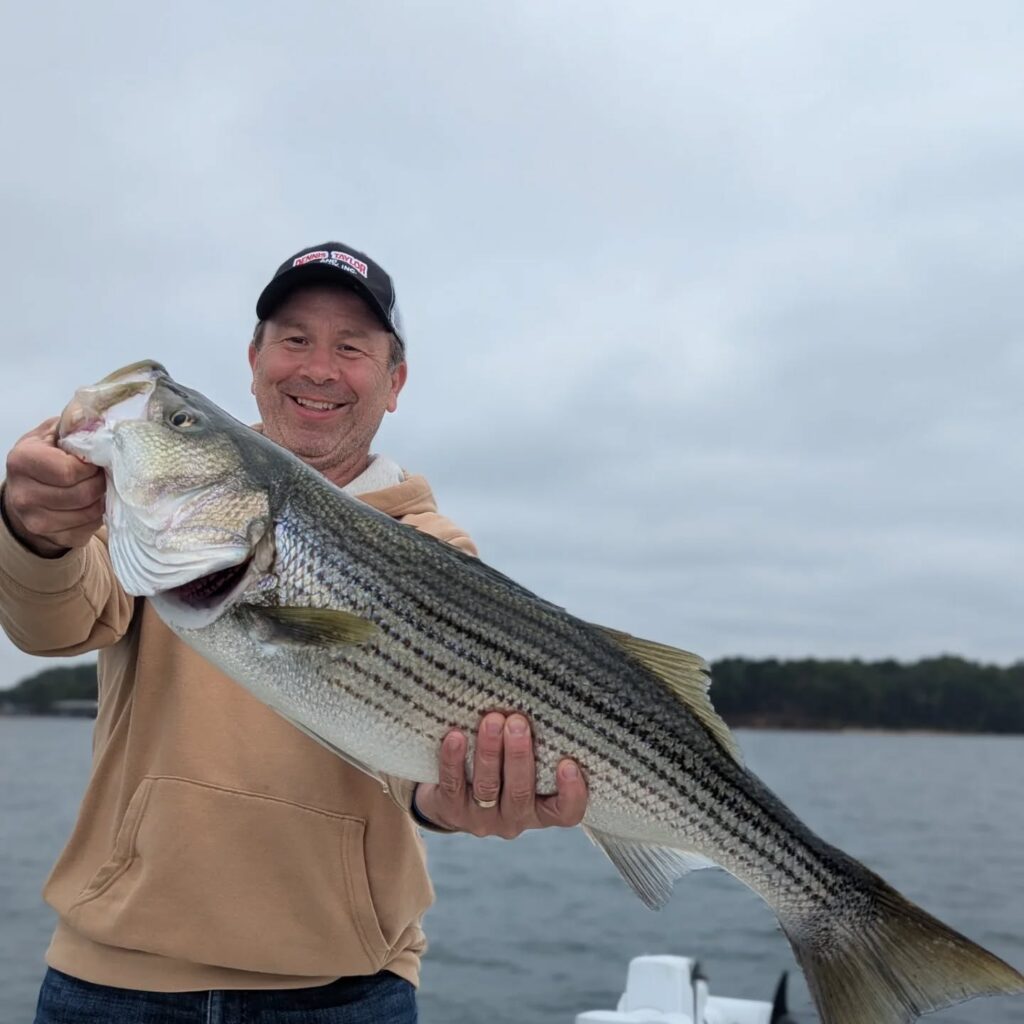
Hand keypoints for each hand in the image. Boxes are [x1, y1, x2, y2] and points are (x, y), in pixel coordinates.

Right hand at [3, 418, 105, 557]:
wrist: (28, 491)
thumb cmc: (46, 456)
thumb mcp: (53, 433)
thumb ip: (73, 425)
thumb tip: (92, 417)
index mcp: (22, 461)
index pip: (68, 471)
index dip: (90, 466)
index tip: (94, 461)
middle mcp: (22, 494)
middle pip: (81, 494)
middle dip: (99, 483)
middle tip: (100, 475)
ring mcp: (34, 521)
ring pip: (88, 514)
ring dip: (101, 500)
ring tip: (97, 488)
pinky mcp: (51, 537)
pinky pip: (87, 530)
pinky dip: (96, 517)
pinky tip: (90, 504)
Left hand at [412, 712, 587, 837]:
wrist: (453, 797)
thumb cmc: (503, 769)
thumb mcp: (527, 765)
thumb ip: (539, 746)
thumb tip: (544, 700)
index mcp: (541, 810)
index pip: (567, 812)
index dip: (572, 793)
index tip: (568, 763)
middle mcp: (515, 819)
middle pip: (521, 793)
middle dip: (519, 756)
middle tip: (518, 723)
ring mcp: (482, 819)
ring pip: (487, 788)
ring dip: (489, 752)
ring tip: (491, 720)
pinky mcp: (452, 811)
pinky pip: (453, 785)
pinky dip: (454, 760)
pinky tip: (456, 736)